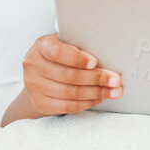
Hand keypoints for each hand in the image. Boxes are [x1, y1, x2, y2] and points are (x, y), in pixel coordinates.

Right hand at [3, 34, 121, 122]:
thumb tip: (107, 53)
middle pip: (69, 75)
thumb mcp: (65, 44)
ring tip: (113, 91)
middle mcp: (34, 65)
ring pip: (70, 93)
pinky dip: (87, 103)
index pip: (57, 52)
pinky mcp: (40, 103)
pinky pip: (67, 106)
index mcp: (41, 46)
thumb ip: (80, 46)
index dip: (77, 58)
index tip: (94, 63)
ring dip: (96, 93)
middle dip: (96, 79)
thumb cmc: (59, 55)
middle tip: (115, 80)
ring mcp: (34, 86)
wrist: (40, 74)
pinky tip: (99, 98)